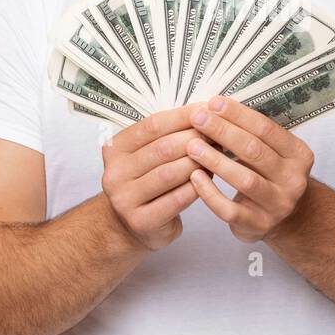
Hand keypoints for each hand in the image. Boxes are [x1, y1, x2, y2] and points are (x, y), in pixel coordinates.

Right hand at [101, 104, 214, 250]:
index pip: (153, 125)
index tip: (208, 110)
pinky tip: (210, 180)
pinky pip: (176, 200)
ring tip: (218, 156)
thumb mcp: (148, 154)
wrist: (130, 224)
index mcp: (115, 148)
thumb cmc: (147, 181)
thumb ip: (169, 134)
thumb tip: (205, 112)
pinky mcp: (141, 220)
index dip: (183, 116)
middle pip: (162, 148)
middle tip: (219, 134)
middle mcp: (115, 172)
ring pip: (170, 174)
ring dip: (198, 163)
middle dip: (195, 139)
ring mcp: (124, 198)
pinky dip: (196, 188)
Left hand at [184, 96, 315, 242]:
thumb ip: (250, 133)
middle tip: (198, 118)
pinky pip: (230, 209)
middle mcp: (294, 180)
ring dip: (215, 160)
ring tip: (191, 146)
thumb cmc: (269, 175)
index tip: (213, 103)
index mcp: (299, 154)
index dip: (238, 115)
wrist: (285, 218)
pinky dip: (210, 193)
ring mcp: (278, 205)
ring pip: (245, 180)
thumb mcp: (271, 152)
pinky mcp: (258, 225)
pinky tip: (194, 177)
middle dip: (223, 132)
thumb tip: (214, 106)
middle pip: (254, 151)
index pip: (266, 129)